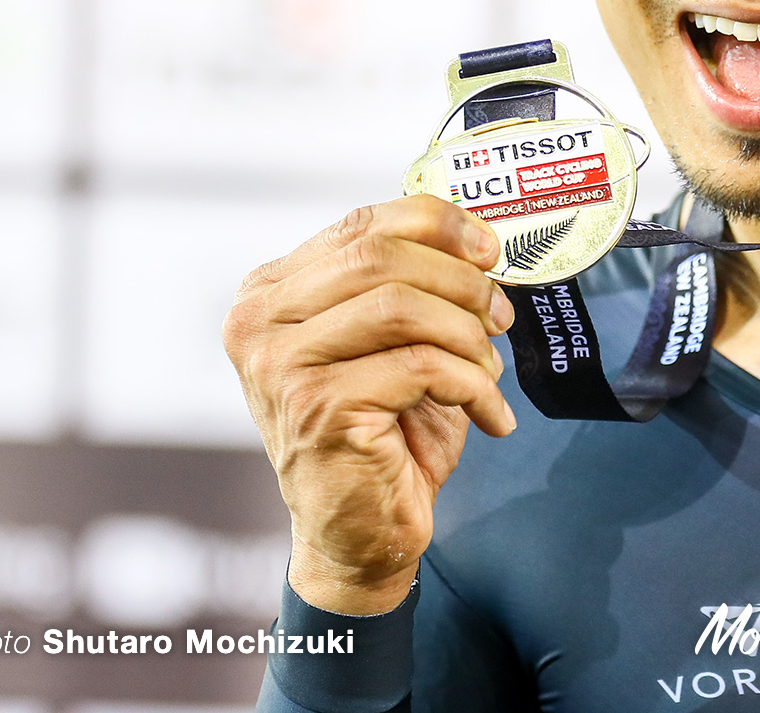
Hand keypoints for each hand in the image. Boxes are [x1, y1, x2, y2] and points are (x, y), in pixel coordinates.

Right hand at [223, 196, 517, 614]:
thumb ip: (408, 282)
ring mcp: (281, 365)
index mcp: (271, 292)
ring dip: (468, 336)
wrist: (359, 533)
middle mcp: (260, 322)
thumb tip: (477, 235)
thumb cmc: (383, 431)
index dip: (437, 225)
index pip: (362, 226)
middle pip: (381, 257)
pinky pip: (422, 366)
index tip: (489, 249)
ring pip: (402, 307)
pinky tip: (488, 415)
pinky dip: (474, 386)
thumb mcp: (391, 342)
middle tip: (499, 315)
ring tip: (489, 369)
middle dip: (460, 281)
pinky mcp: (319, 408)